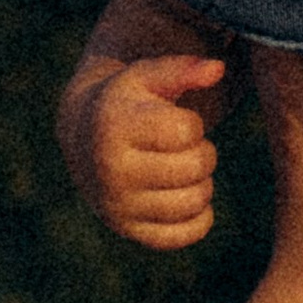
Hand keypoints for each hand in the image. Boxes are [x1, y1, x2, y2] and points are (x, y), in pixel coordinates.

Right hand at [65, 51, 229, 249]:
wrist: (85, 140)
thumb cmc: (127, 103)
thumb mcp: (147, 77)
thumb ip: (182, 69)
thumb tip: (217, 69)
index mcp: (114, 127)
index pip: (186, 130)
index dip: (191, 124)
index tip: (175, 122)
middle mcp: (112, 171)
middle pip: (196, 166)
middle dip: (202, 152)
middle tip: (184, 147)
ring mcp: (120, 206)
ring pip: (196, 202)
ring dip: (201, 182)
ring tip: (183, 168)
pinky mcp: (131, 232)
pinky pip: (188, 234)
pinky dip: (198, 216)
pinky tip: (183, 194)